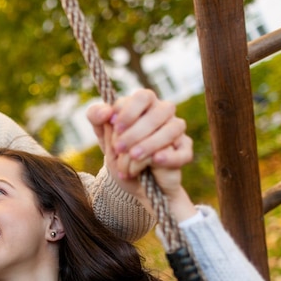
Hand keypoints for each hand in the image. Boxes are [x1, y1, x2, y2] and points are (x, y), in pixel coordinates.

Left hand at [89, 90, 197, 221]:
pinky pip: (183, 152)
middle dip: (136, 131)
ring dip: (151, 143)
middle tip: (119, 148)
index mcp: (143, 105)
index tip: (115, 127)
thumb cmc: (118, 154)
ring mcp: (176, 131)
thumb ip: (97, 117)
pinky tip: (156, 161)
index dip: (128, 112)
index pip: (142, 97)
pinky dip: (170, 157)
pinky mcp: (183, 151)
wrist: (131, 183)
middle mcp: (163, 113)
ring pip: (172, 129)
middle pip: (160, 111)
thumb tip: (106, 111)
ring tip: (134, 156)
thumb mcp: (102, 136)